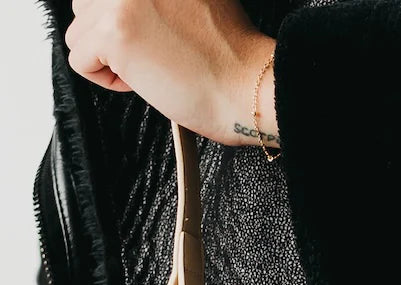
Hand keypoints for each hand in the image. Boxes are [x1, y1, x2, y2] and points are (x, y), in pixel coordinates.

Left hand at [64, 0, 278, 148]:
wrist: (249, 89)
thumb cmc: (232, 59)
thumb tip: (138, 11)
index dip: (131, 19)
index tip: (156, 36)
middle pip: (88, 4)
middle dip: (113, 36)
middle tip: (157, 54)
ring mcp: (121, 0)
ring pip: (81, 32)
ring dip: (110, 58)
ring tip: (152, 67)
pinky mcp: (114, 33)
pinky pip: (81, 60)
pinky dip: (108, 81)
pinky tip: (144, 81)